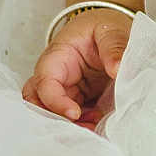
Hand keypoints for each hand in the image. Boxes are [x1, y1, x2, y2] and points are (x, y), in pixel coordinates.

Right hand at [21, 8, 132, 129]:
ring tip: (93, 128)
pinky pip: (69, 118)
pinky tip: (97, 125)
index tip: (75, 113)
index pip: (45, 83)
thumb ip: (114, 47)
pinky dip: (80, 126)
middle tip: (83, 129)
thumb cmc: (101, 26)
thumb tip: (117, 69)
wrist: (106, 28)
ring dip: (68, 126)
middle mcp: (53, 77)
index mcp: (56, 57)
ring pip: (51, 115)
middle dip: (56, 121)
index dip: (55, 102)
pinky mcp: (74, 100)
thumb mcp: (109, 30)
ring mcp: (63, 90)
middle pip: (38, 104)